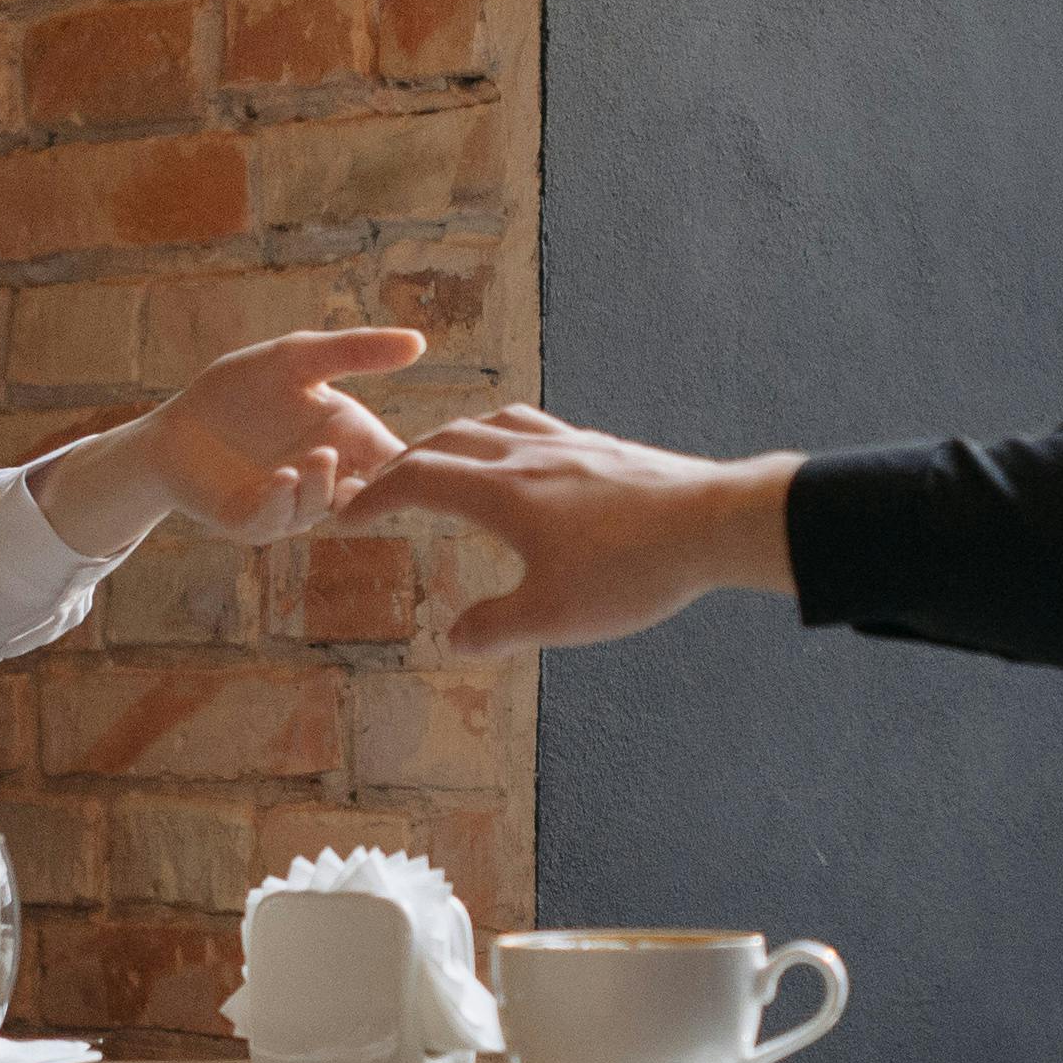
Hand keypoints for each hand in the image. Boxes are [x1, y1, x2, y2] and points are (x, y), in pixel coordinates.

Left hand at [26, 326, 423, 555]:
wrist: (173, 426)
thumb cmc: (238, 390)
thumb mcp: (298, 359)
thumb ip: (354, 352)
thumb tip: (419, 342)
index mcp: (348, 441)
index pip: (397, 460)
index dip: (414, 461)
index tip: (426, 452)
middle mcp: (326, 480)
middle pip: (367, 492)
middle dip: (376, 486)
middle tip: (378, 466)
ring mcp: (290, 506)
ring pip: (320, 508)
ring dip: (322, 487)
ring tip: (317, 457)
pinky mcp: (250, 521)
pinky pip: (274, 520)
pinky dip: (281, 502)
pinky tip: (281, 477)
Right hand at [336, 408, 801, 653]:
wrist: (715, 523)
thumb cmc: (632, 571)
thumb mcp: (554, 616)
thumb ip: (496, 628)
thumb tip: (455, 637)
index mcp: (502, 492)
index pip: (418, 479)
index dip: (375, 496)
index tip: (347, 514)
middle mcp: (527, 455)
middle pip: (445, 442)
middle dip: (402, 466)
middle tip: (379, 489)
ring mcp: (567, 445)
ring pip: (490, 424)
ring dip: (449, 441)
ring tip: (439, 461)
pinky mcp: (602, 447)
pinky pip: (533, 427)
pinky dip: (500, 436)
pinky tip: (520, 459)